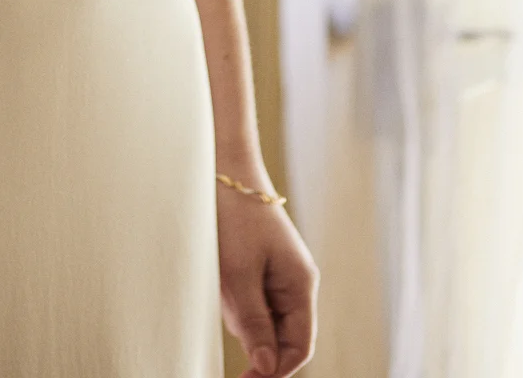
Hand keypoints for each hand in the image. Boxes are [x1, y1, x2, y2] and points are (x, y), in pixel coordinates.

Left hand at [217, 182, 318, 376]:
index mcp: (301, 284)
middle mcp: (295, 282)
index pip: (299, 347)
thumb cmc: (234, 216)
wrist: (223, 166)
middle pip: (278, 336)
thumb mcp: (240, 274)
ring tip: (222, 276)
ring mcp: (277, 274)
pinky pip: (248, 298)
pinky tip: (221, 270)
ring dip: (236, 311)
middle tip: (226, 304)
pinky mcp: (259, 266)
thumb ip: (254, 323)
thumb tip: (267, 370)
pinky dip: (232, 295)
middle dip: (250, 333)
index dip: (275, 371)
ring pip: (258, 318)